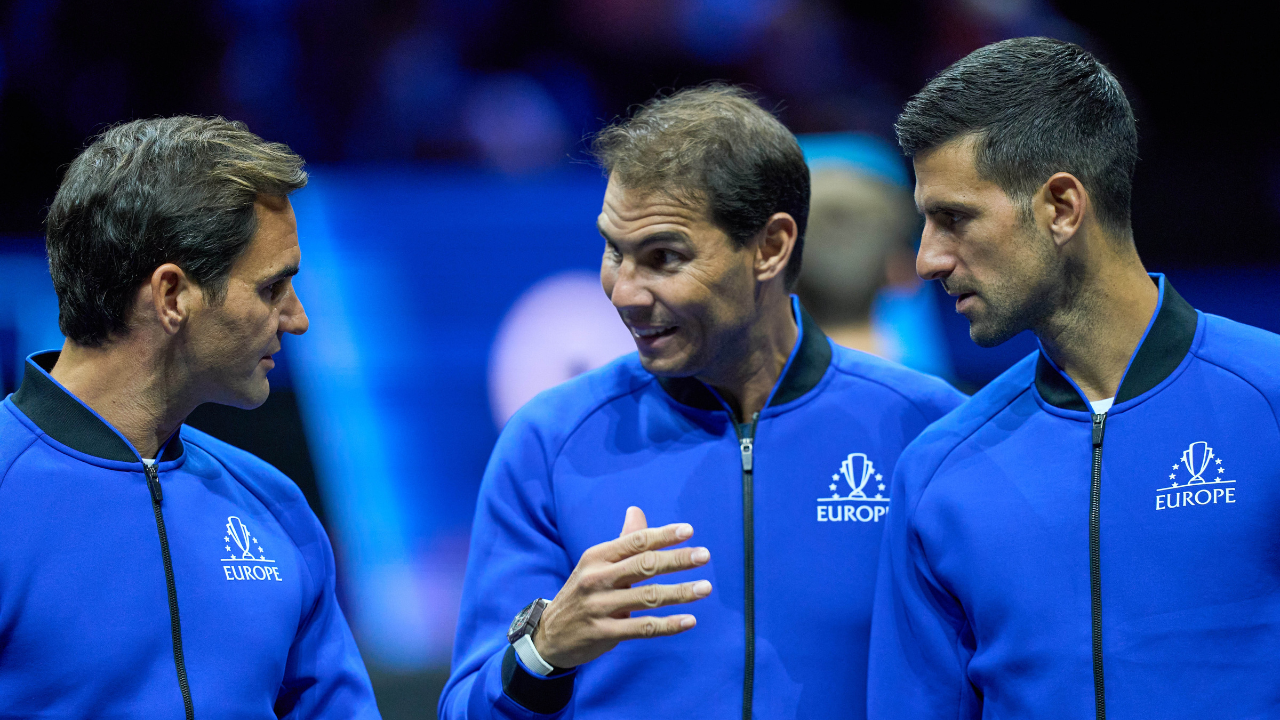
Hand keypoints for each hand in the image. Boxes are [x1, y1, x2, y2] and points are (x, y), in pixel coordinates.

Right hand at [531, 506, 711, 668]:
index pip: (635, 542)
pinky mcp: (604, 632)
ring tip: (705, 588)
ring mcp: (599, 607)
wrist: (550, 634)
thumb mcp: (596, 564)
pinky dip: (669, 625)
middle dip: (677, 559)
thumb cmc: (582, 592)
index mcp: (597, 557)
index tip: (689, 531)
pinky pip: (643, 627)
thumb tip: (637, 511)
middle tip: (704, 555)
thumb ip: (622, 542)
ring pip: (648, 597)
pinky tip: (689, 620)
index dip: (662, 535)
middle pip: (644, 566)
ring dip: (680, 592)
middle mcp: (597, 579)